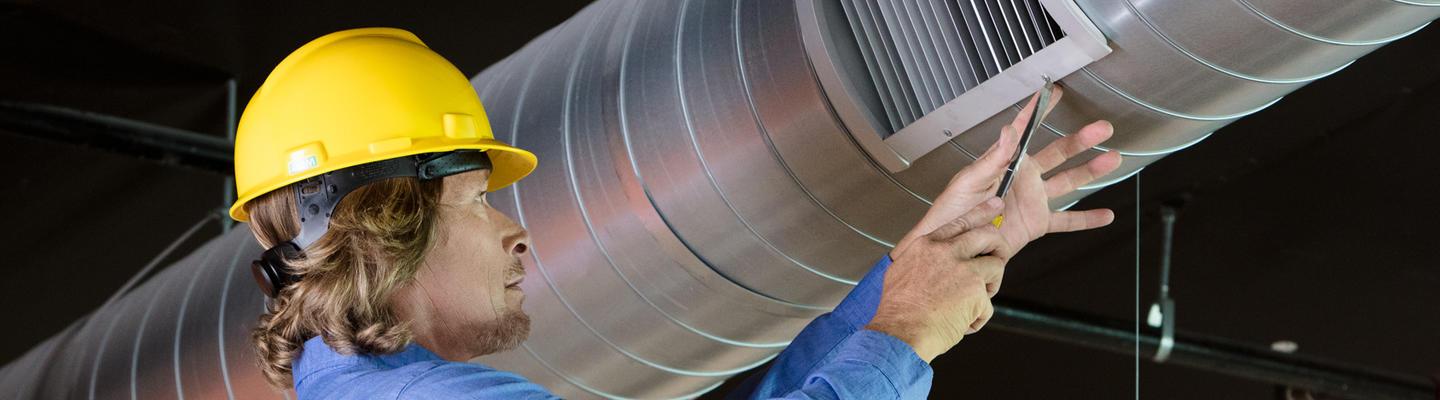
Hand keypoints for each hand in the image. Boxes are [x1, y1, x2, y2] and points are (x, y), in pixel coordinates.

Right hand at [866, 199, 1007, 361]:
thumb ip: (921, 260)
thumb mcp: (901, 272)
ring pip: (996, 266)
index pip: (961, 221)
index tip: (995, 205)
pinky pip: (989, 303)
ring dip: (989, 286)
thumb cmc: (897, 310)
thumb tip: (931, 260)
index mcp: (927, 245)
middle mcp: (947, 252)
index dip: (982, 212)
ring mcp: (964, 270)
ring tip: (972, 302)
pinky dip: (977, 317)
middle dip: (998, 246)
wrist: (899, 333)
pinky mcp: (976, 292)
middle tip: (997, 257)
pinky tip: (962, 322)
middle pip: (987, 235)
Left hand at [892, 85, 1121, 260]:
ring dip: (1091, 171)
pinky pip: (1066, 221)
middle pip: (1058, 153)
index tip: (1054, 92)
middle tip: (1102, 127)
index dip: (1039, 110)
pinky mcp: (1037, 223)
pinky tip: (1105, 215)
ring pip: (1069, 181)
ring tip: (1113, 158)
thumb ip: (992, 159)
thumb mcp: (969, 181)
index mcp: (1006, 162)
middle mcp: (1023, 177)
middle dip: (1081, 140)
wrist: (954, 246)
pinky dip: (1087, 220)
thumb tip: (1009, 131)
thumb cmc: (952, 211)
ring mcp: (1033, 199)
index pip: (1025, 130)